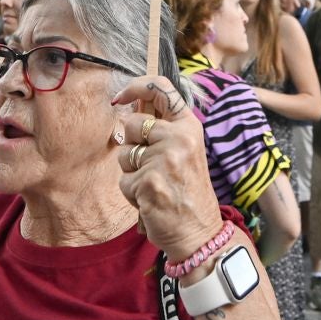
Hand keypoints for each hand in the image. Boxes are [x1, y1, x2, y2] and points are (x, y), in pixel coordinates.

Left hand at [113, 77, 224, 263]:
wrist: (199, 232)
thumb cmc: (188, 192)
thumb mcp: (186, 152)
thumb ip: (163, 129)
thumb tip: (130, 109)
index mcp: (189, 127)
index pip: (161, 88)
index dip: (136, 87)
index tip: (121, 97)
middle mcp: (179, 138)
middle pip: (131, 123)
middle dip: (132, 145)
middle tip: (152, 167)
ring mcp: (164, 159)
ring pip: (124, 153)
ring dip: (132, 172)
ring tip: (155, 185)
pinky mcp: (150, 182)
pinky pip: (123, 180)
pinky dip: (131, 193)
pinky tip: (151, 200)